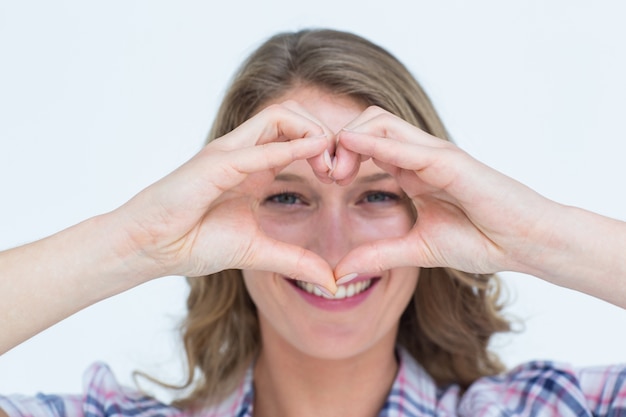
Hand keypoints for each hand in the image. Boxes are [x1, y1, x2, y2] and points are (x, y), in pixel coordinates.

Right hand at [113, 102, 336, 289]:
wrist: (150, 248)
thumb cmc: (194, 242)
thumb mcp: (259, 252)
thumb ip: (295, 261)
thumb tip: (332, 282)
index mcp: (255, 166)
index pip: (298, 135)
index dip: (326, 148)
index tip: (342, 178)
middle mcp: (244, 152)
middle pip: (293, 115)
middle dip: (326, 133)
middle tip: (340, 168)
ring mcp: (228, 153)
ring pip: (278, 115)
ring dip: (312, 132)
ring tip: (328, 164)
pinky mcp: (214, 164)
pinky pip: (257, 148)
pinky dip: (289, 148)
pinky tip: (314, 154)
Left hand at [331, 106, 557, 277]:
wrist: (524, 244)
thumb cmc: (481, 240)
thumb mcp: (417, 249)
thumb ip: (380, 254)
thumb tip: (342, 270)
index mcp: (410, 170)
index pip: (365, 143)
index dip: (340, 154)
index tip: (326, 180)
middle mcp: (419, 155)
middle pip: (368, 122)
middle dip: (338, 141)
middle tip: (326, 173)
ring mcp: (434, 154)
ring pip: (381, 122)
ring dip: (350, 139)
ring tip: (336, 171)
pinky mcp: (451, 161)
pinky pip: (408, 145)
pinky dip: (377, 145)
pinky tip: (353, 150)